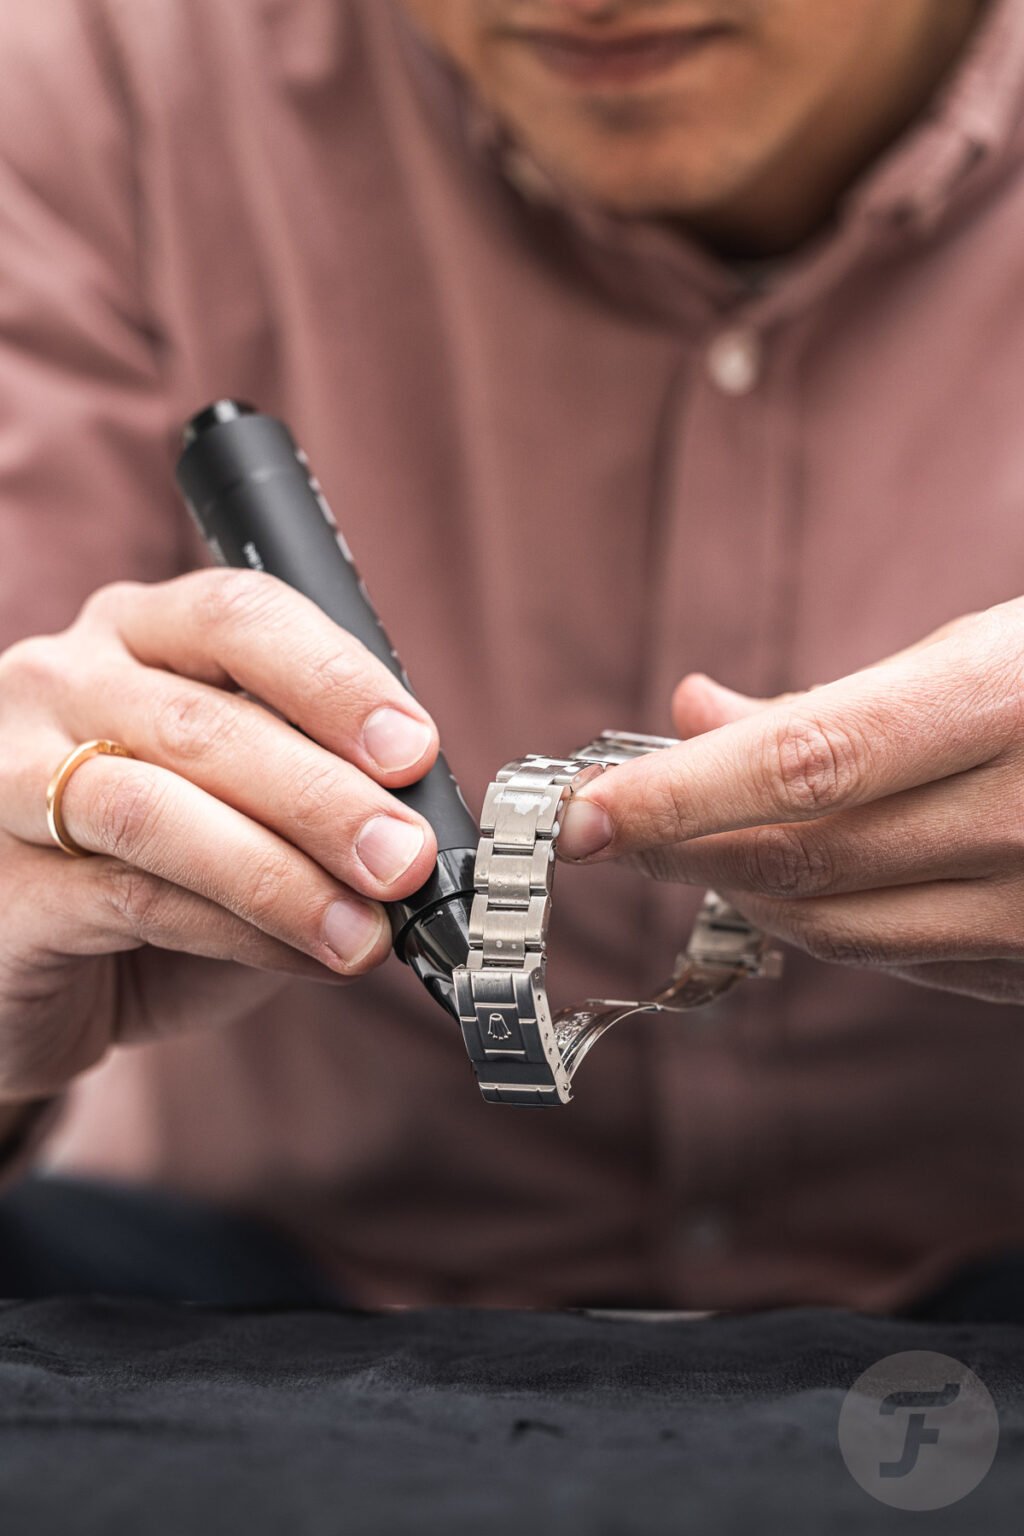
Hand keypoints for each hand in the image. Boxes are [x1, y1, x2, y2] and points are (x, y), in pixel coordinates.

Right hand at [0, 569, 440, 1100]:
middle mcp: (64, 681)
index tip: (413, 750)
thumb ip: (310, 800)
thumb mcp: (242, 809)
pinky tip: (305, 957)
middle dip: (325, 794)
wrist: (24, 963)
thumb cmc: (147, 868)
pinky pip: (134, 898)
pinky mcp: (4, 880)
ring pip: (161, 809)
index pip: (240, 616)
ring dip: (282, 874)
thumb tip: (417, 833)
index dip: (335, 681)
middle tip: (404, 857)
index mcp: (140, 633)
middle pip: (207, 719)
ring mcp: (10, 773)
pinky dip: (238, 932)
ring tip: (364, 930)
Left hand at [559, 603, 1023, 1004]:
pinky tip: (790, 879)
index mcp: (1014, 701)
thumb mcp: (983, 646)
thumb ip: (838, 694)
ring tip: (684, 843)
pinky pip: (898, 958)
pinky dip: (820, 919)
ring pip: (838, 927)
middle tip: (607, 822)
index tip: (577, 813)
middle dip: (681, 846)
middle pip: (805, 859)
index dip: (679, 794)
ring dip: (738, 887)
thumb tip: (697, 712)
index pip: (809, 763)